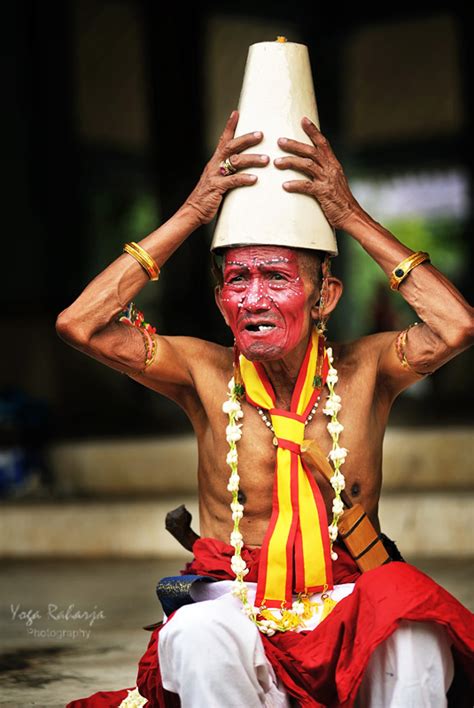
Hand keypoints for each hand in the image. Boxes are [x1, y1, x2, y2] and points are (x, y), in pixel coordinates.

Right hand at [184, 110, 268, 224]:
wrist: (193, 211)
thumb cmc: (208, 197)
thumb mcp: (217, 180)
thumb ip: (228, 173)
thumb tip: (244, 169)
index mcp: (215, 161)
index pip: (222, 139)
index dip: (229, 126)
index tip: (237, 113)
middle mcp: (214, 165)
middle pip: (231, 146)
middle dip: (247, 139)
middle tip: (261, 135)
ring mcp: (215, 176)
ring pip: (235, 162)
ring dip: (252, 159)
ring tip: (266, 160)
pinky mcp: (217, 188)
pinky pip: (232, 181)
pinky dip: (244, 179)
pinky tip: (255, 179)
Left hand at [274, 117, 360, 229]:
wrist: (351, 216)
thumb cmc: (340, 202)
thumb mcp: (334, 182)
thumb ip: (323, 173)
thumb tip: (310, 166)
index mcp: (334, 165)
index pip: (323, 143)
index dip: (313, 131)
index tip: (303, 120)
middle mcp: (331, 169)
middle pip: (311, 151)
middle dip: (294, 145)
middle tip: (279, 141)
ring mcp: (327, 181)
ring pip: (307, 165)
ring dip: (290, 162)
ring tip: (276, 163)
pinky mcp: (323, 194)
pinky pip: (306, 186)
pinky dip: (294, 185)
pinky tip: (284, 185)